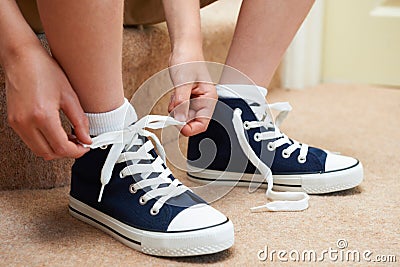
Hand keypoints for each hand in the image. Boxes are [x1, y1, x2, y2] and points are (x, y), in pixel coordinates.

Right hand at [4, 44, 90, 159]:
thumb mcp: (69, 95)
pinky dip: (45, 142)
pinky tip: (56, 133)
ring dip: (55, 149)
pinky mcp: (13, 121)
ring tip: (69, 138)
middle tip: (79, 143)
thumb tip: (86, 139)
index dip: (77, 151)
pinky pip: (30, 141)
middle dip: (67, 152)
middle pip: (49, 153)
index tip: (85, 147)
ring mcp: (17, 123)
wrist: (21, 57)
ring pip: (39, 150)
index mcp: (42, 115)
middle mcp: (26, 122)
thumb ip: (79, 121)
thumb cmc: (44, 70)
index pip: (61, 147)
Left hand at [168, 47, 216, 135]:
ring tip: (175, 98)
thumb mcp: (183, 82)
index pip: (203, 123)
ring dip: (176, 111)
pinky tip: (174, 96)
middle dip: (180, 118)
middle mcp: (203, 101)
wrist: (183, 48)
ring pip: (184, 117)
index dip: (190, 128)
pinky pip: (179, 109)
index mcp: (209, 98)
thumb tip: (179, 118)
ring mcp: (195, 100)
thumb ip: (182, 102)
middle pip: (193, 122)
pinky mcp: (187, 97)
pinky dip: (174, 106)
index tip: (178, 125)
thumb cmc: (189, 59)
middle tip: (173, 110)